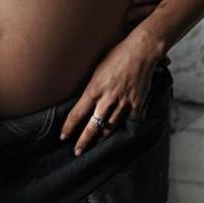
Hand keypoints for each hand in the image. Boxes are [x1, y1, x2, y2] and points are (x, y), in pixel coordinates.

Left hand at [60, 31, 159, 155]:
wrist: (140, 51)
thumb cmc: (117, 55)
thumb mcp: (97, 69)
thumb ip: (92, 87)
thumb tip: (85, 99)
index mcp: (94, 89)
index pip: (77, 113)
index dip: (69, 127)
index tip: (63, 136)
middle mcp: (107, 99)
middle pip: (93, 126)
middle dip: (84, 141)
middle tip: (77, 151)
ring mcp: (123, 103)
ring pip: (110, 127)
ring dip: (102, 138)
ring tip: (97, 146)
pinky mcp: (137, 104)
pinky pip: (130, 122)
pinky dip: (126, 129)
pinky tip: (122, 135)